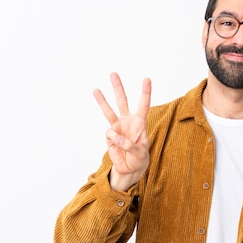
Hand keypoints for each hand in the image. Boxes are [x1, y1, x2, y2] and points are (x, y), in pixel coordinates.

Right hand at [93, 72, 151, 191]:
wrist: (130, 169)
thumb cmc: (139, 159)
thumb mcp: (140, 153)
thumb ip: (129, 145)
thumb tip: (114, 136)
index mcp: (140, 123)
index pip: (143, 105)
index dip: (145, 92)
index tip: (146, 79)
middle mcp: (128, 121)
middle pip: (122, 101)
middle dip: (118, 87)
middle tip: (113, 73)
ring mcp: (117, 127)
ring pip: (109, 111)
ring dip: (102, 100)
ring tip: (95, 90)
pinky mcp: (110, 136)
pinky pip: (109, 134)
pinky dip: (114, 140)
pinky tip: (118, 146)